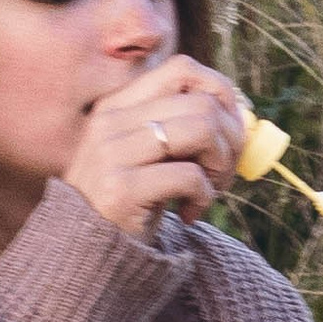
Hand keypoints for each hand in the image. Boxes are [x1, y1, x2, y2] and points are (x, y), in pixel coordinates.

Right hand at [64, 58, 248, 240]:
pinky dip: (204, 197)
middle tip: (223, 173)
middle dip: (230, 140)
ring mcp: (112, 153)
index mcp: (117, 104)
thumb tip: (239, 112)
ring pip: (201, 131)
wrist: (83, 252)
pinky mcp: (122, 189)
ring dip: (220, 166)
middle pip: (202, 104)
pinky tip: (188, 212)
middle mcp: (111, 121)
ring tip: (209, 190)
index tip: (229, 128)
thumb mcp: (143, 152)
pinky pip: (190, 176)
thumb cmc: (127, 200)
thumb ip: (177, 126)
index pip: (183, 69)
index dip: (220, 93)